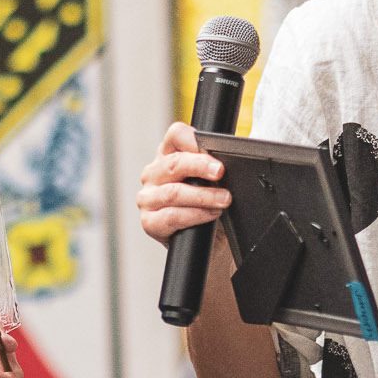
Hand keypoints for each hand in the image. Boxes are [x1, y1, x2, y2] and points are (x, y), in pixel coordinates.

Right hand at [138, 121, 229, 245]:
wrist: (211, 242)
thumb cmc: (211, 206)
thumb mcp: (214, 182)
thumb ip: (214, 168)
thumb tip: (229, 158)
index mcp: (169, 155)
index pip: (175, 135)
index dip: (192, 139)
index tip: (212, 147)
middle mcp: (154, 174)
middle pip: (173, 163)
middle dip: (200, 166)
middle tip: (220, 172)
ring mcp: (148, 198)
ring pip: (173, 193)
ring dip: (203, 196)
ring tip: (224, 199)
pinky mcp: (149, 222)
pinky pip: (171, 217)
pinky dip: (195, 215)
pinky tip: (211, 214)